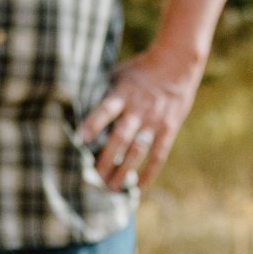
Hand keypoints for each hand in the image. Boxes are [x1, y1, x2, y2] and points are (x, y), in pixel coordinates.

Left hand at [76, 46, 202, 189]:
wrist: (176, 64)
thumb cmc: (139, 70)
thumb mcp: (118, 74)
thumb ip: (102, 93)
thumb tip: (76, 110)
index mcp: (122, 93)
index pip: (106, 109)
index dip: (93, 124)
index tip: (79, 140)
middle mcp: (138, 109)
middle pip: (120, 137)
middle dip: (106, 159)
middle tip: (93, 178)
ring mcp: (154, 121)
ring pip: (137, 150)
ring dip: (124, 171)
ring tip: (111, 189)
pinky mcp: (168, 129)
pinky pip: (158, 155)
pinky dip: (148, 172)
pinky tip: (138, 187)